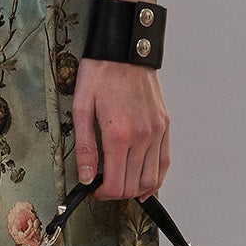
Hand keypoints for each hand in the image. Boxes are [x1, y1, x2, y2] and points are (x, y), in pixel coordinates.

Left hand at [72, 57, 169, 199]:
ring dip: (136, 189)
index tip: (95, 191)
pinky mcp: (164, 126)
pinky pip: (164, 162)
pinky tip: (145, 183)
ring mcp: (157, 132)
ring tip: (122, 186)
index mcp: (119, 134)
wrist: (125, 50)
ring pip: (151, 178)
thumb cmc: (101, 73)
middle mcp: (142, 136)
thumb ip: (84, 147)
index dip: (104, 194)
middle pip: (133, 185)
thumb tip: (86, 176)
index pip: (116, 183)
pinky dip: (156, 178)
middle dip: (117, 193)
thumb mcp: (81, 108)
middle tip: (104, 188)